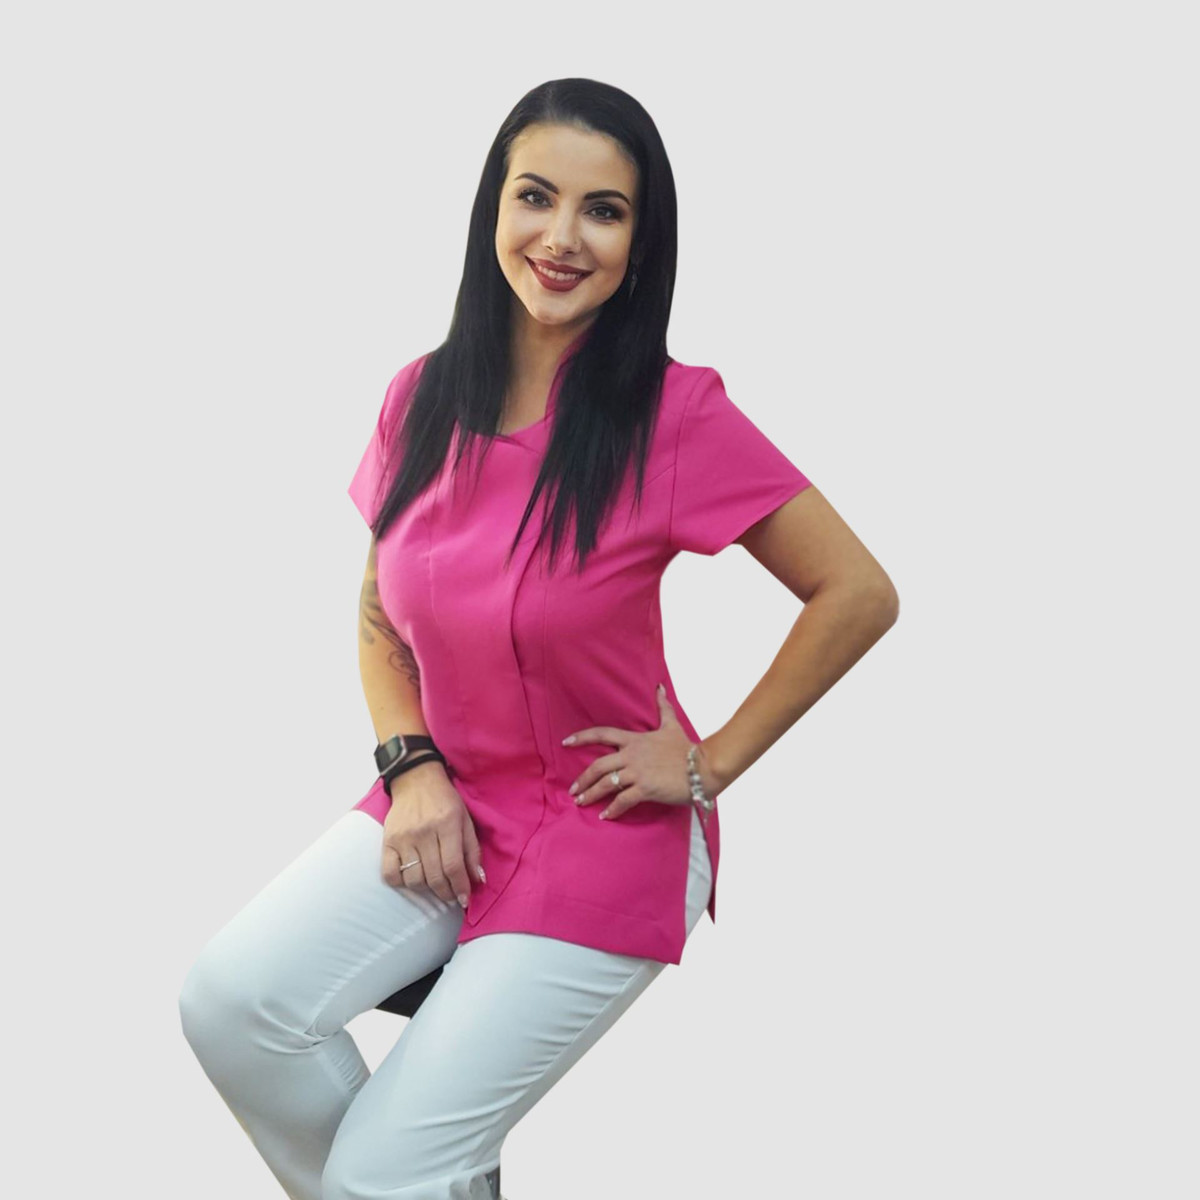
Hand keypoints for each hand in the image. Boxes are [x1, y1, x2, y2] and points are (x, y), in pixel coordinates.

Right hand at [381, 761, 485, 908]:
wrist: (416, 780)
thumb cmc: (445, 800)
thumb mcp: (465, 820)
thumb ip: (472, 850)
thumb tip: (478, 880)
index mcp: (447, 825)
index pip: (453, 866)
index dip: (460, 887)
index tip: (464, 899)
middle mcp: (424, 832)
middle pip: (435, 876)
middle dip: (446, 893)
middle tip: (451, 895)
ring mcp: (404, 838)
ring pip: (414, 880)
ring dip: (426, 890)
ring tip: (434, 885)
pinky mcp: (388, 841)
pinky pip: (390, 874)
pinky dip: (401, 883)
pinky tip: (412, 878)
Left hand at [563, 683, 722, 820]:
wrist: (703, 767)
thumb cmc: (686, 748)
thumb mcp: (672, 725)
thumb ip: (663, 707)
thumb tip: (659, 687)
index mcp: (634, 740)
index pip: (602, 734)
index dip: (582, 737)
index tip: (566, 743)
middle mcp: (632, 755)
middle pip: (598, 765)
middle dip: (583, 779)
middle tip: (573, 790)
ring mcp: (638, 772)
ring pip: (606, 783)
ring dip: (591, 794)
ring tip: (581, 803)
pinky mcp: (646, 788)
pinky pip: (623, 800)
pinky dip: (612, 809)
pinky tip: (605, 816)